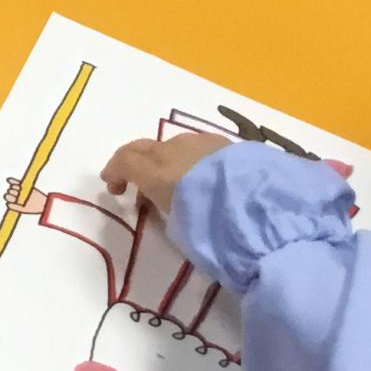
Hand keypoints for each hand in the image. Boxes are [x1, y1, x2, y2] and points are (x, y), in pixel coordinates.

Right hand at [102, 131, 230, 217]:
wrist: (257, 207)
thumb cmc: (211, 224)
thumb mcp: (177, 227)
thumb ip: (164, 208)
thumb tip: (164, 203)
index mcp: (155, 170)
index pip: (124, 161)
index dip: (115, 171)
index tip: (113, 187)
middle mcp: (173, 150)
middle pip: (144, 148)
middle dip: (134, 163)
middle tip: (134, 183)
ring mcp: (200, 143)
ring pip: (172, 147)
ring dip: (165, 162)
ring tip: (175, 184)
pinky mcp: (224, 144)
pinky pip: (197, 149)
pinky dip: (190, 160)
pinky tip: (202, 177)